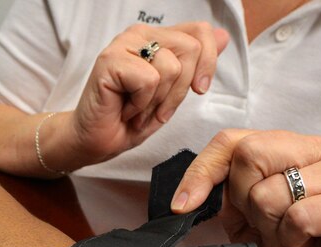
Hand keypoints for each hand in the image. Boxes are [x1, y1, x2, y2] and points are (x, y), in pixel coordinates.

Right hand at [67, 23, 228, 163]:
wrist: (96, 141)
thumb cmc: (130, 118)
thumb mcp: (173, 93)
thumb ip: (196, 63)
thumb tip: (223, 37)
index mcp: (158, 38)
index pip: (201, 32)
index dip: (208, 63)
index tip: (198, 89)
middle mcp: (140, 35)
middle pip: (191, 49)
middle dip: (180, 90)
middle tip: (156, 107)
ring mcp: (123, 45)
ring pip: (171, 67)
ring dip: (158, 102)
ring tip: (138, 109)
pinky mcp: (109, 61)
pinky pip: (149, 80)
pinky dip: (141, 104)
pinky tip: (125, 109)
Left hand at [171, 129, 320, 246]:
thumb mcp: (250, 222)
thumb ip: (228, 198)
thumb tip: (190, 196)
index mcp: (294, 147)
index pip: (234, 140)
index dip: (203, 171)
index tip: (183, 206)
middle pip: (250, 155)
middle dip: (244, 203)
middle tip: (263, 229)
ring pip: (273, 190)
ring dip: (271, 229)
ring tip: (288, 242)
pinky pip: (301, 215)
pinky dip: (293, 238)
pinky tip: (307, 246)